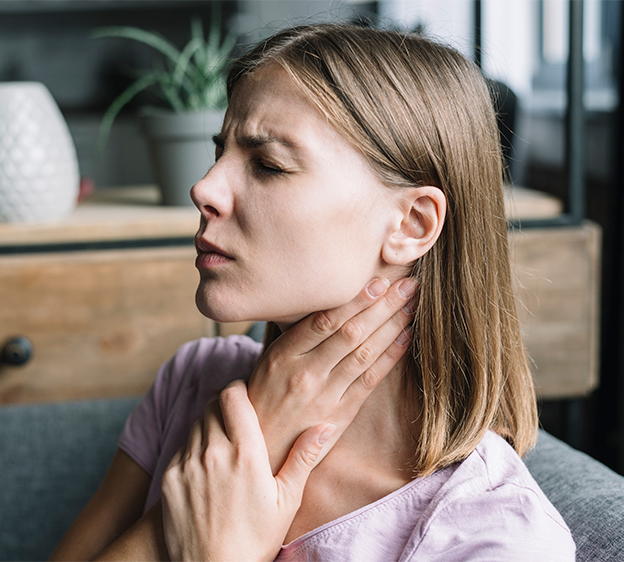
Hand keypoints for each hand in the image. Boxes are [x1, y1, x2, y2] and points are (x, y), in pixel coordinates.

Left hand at [161, 380, 335, 561]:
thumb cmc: (256, 538)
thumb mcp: (287, 499)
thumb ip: (304, 456)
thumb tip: (325, 425)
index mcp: (245, 451)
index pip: (233, 396)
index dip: (238, 390)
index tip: (245, 397)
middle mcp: (213, 451)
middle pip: (212, 406)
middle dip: (224, 407)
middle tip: (236, 423)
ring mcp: (188, 464)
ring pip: (196, 424)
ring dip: (208, 427)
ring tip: (223, 447)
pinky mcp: (169, 479)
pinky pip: (181, 448)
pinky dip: (193, 449)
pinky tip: (206, 470)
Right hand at [248, 277, 414, 473]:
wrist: (259, 446)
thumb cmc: (264, 395)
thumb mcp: (269, 359)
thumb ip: (298, 334)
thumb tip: (331, 301)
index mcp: (284, 354)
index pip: (324, 320)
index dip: (355, 299)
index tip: (379, 281)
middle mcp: (305, 373)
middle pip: (350, 333)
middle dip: (383, 306)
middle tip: (408, 283)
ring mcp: (324, 396)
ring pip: (364, 354)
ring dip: (392, 327)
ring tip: (413, 304)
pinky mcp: (340, 415)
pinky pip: (369, 381)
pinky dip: (389, 358)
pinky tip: (406, 338)